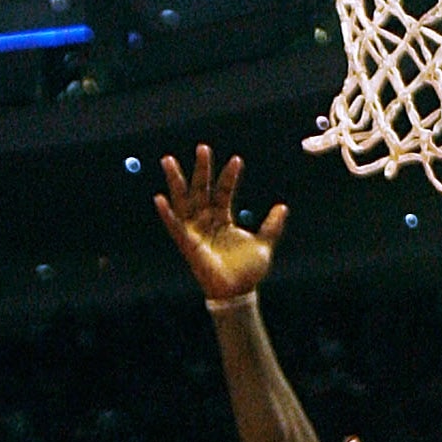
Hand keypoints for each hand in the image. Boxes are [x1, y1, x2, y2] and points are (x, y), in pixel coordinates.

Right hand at [154, 145, 285, 302]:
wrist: (239, 292)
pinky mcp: (187, 244)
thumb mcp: (263, 244)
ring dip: (176, 181)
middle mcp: (206, 220)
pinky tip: (159, 198)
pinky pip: (174, 226)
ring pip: (183, 201)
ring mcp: (195, 231)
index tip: (237, 159)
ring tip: (169, 161)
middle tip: (203, 148)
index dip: (229, 176)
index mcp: (222, 218)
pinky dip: (166, 213)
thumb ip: (272, 226)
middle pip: (201, 189)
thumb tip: (282, 207)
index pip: (224, 191)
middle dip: (201, 169)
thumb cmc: (247, 272)